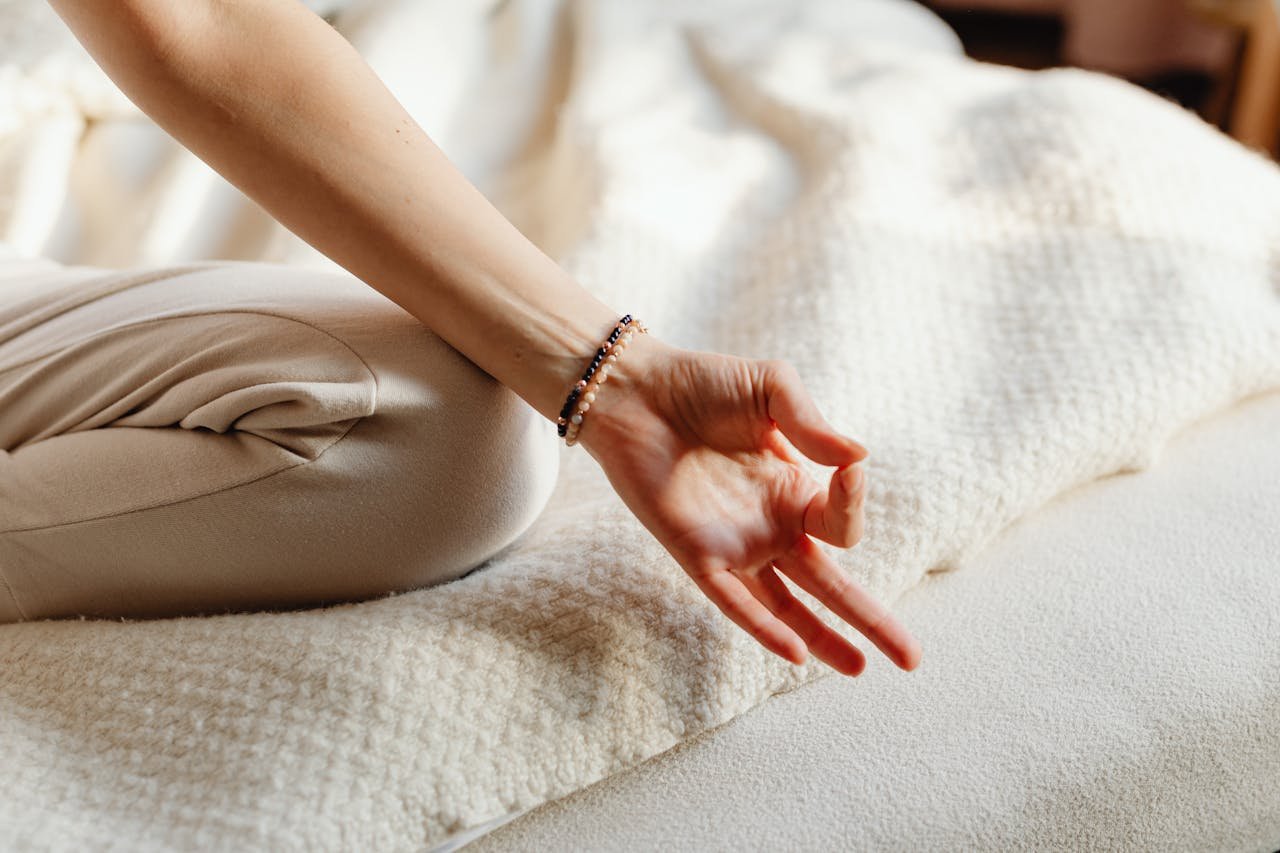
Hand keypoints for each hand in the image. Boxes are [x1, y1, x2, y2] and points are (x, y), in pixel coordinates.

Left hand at [577, 333, 921, 675]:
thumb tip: (859, 459)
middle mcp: (770, 525)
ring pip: (787, 606)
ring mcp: (735, 545)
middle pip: (830, 584)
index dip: (854, 502)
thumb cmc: (702, 383)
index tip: (850, 469)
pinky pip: (735, 601)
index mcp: (793, 489)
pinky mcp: (696, 554)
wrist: (635, 391)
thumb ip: (813, 424)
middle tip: (912, 658)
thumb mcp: (772, 388)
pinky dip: (764, 626)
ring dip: (822, 638)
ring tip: (860, 669)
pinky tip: (795, 655)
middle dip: (871, 619)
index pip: (842, 522)